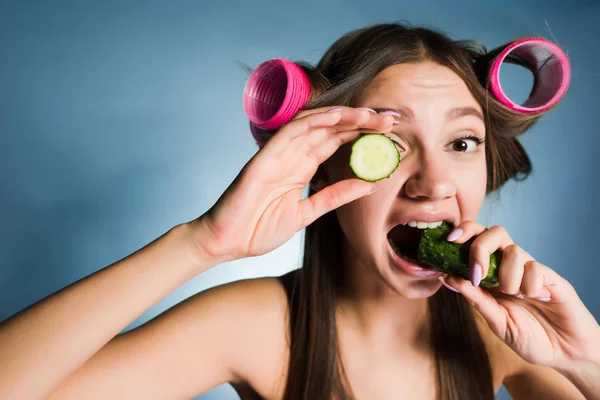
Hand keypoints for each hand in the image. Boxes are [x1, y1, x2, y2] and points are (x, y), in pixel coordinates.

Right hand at [195, 107, 394, 260]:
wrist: (225, 242)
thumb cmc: (258, 229)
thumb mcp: (306, 213)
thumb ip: (334, 196)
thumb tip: (369, 184)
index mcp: (302, 167)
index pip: (336, 142)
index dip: (362, 134)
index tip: (390, 133)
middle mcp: (292, 155)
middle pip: (331, 130)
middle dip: (361, 122)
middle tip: (390, 119)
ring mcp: (278, 154)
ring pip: (314, 125)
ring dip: (343, 117)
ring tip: (371, 115)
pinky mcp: (264, 158)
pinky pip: (289, 133)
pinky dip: (313, 122)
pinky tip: (336, 116)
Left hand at [441, 221, 599, 368]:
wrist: (563, 354)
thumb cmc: (528, 336)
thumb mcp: (495, 320)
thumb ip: (475, 298)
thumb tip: (448, 277)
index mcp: (493, 273)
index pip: (478, 239)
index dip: (464, 233)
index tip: (450, 240)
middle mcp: (512, 266)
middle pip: (496, 232)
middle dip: (480, 247)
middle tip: (477, 273)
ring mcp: (532, 270)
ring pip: (514, 251)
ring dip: (507, 278)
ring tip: (515, 297)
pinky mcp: (552, 278)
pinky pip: (536, 269)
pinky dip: (530, 286)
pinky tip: (536, 299)